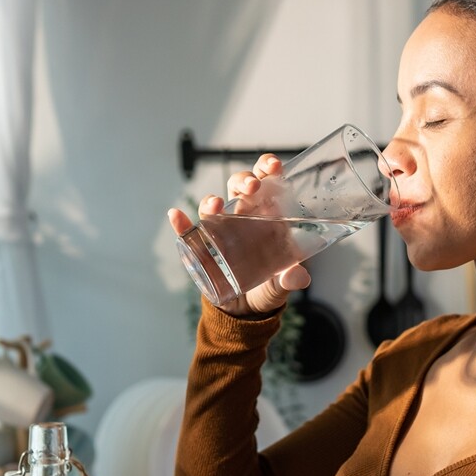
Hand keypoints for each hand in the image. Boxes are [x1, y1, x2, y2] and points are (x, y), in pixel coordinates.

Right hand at [168, 154, 310, 316]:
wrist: (246, 309)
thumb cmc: (269, 286)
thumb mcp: (282, 284)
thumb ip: (291, 279)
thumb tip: (299, 277)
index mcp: (267, 217)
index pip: (266, 184)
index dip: (267, 169)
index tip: (273, 166)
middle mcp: (243, 217)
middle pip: (239, 188)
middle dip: (244, 181)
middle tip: (252, 187)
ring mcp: (221, 230)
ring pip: (214, 205)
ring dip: (212, 200)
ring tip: (217, 205)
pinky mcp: (203, 247)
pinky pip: (188, 231)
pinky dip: (180, 224)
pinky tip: (176, 216)